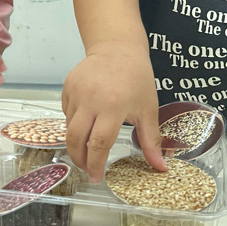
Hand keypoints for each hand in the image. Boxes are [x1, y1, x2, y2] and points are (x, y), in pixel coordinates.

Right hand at [61, 43, 165, 183]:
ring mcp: (76, 92)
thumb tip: (161, 167)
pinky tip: (86, 123)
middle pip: (76, 139)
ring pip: (69, 127)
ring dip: (77, 142)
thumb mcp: (148, 109)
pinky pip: (66, 113)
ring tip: (87, 148)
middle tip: (87, 169)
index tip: (97, 177)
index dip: (96, 164)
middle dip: (79, 159)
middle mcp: (91, 100)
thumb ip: (151, 140)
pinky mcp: (67, 87)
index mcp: (113, 106)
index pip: (99, 143)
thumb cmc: (137, 78)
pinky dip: (74, 124)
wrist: (118, 48)